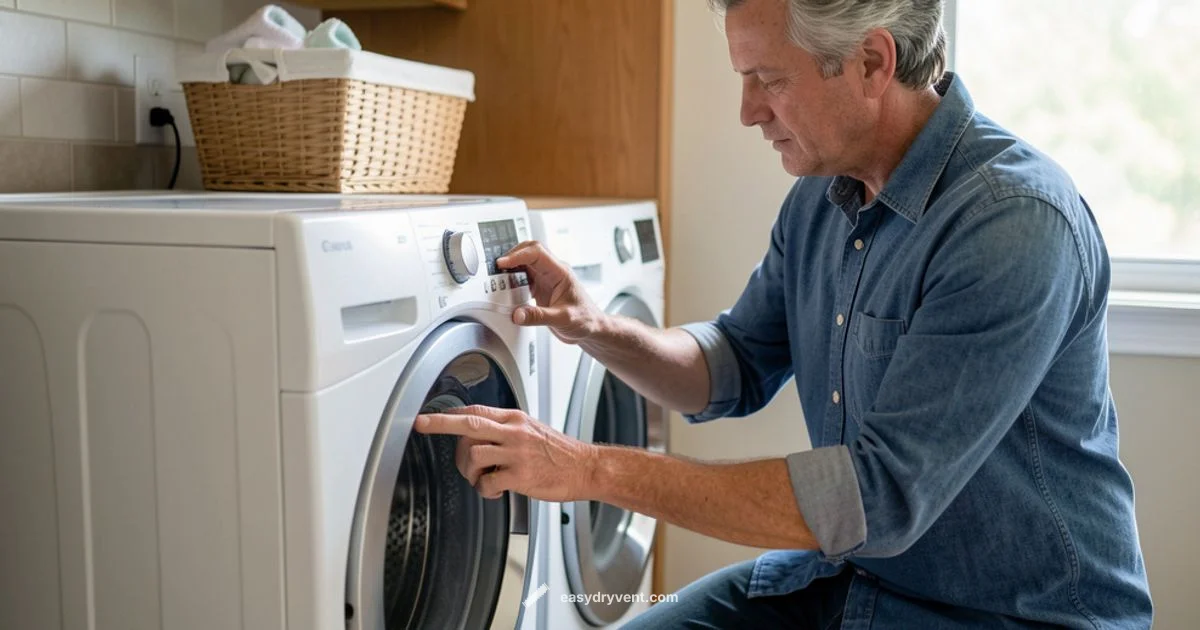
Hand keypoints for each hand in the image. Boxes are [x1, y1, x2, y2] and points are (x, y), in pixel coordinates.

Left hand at [413, 405, 599, 502]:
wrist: (585, 468)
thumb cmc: (559, 452)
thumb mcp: (532, 429)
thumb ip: (505, 429)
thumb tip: (477, 434)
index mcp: (515, 420)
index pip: (475, 411)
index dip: (449, 413)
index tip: (429, 415)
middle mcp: (514, 433)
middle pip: (469, 424)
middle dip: (440, 423)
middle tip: (421, 425)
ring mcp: (517, 454)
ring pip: (474, 455)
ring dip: (469, 471)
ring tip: (481, 478)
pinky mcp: (521, 476)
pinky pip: (488, 483)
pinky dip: (485, 490)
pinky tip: (496, 491)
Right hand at [497, 241, 602, 343]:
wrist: (591, 328)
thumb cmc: (585, 319)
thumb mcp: (562, 319)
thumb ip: (538, 317)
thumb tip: (517, 314)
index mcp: (560, 272)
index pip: (537, 253)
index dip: (518, 255)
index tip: (503, 263)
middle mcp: (553, 272)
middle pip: (530, 251)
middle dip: (512, 255)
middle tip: (497, 267)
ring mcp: (547, 279)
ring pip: (525, 263)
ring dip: (512, 268)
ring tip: (499, 278)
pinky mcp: (541, 288)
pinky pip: (524, 277)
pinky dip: (513, 280)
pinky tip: (508, 289)